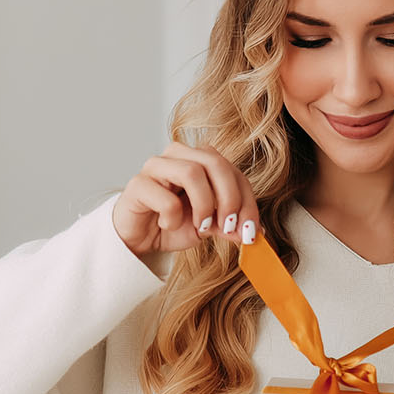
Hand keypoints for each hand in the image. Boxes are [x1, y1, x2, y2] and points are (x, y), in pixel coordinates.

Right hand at [113, 141, 261, 257]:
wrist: (138, 238)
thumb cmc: (172, 223)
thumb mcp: (209, 227)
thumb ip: (229, 225)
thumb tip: (255, 232)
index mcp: (201, 159)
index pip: (234, 171)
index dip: (247, 201)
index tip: (251, 231)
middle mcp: (179, 155)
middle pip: (215, 162)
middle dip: (229, 198)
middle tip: (229, 227)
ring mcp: (156, 166)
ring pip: (191, 172)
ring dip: (204, 205)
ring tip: (201, 226)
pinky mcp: (137, 184)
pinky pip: (165, 198)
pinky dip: (173, 217)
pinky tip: (167, 225)